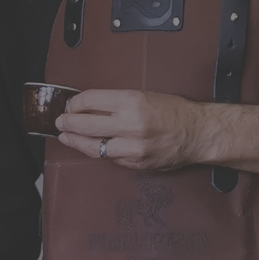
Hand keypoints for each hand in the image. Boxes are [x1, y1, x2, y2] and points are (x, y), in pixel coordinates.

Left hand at [56, 89, 258, 175]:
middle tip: (60, 121)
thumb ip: (117, 101)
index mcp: (133, 102)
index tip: (70, 105)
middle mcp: (131, 124)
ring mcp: (133, 147)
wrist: (198, 134)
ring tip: (66, 136)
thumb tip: (89, 104)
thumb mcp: (145, 95)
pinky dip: (99, 152)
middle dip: (69, 122)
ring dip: (77, 141)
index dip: (76, 103)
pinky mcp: (136, 163)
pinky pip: (110, 158)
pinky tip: (91, 147)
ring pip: (94, 146)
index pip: (92, 100)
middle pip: (88, 124)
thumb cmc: (174, 111)